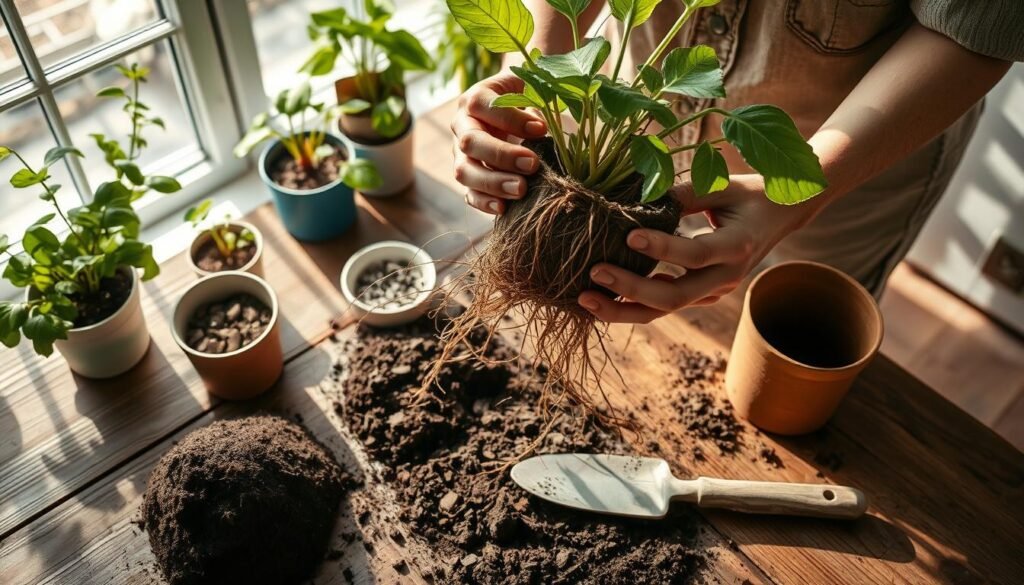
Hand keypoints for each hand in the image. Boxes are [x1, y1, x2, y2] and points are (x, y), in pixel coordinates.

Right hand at [451, 71, 547, 214]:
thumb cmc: (529, 97)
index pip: (481, 105)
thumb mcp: (532, 87)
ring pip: (464, 171)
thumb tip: (540, 128)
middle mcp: (463, 126)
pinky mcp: (471, 178)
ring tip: (521, 189)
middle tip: (532, 164)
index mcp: (477, 99)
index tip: (541, 129)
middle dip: (501, 155)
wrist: (520, 114)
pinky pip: (469, 194)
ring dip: (492, 183)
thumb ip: (537, 97)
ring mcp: (463, 154)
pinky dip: (484, 203)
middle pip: (469, 142)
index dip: (509, 118)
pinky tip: (504, 208)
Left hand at [577, 175, 827, 322]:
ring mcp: (713, 291)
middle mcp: (725, 277)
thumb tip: (639, 193)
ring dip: (623, 308)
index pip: (695, 254)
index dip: (662, 248)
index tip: (628, 236)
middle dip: (631, 288)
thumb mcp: (723, 185)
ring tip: (585, 299)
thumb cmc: (750, 194)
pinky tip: (601, 300)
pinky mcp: (700, 295)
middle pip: (674, 296)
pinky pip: (663, 307)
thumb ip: (686, 192)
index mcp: (736, 247)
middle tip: (594, 273)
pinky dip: (631, 305)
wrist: (783, 216)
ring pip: (664, 310)